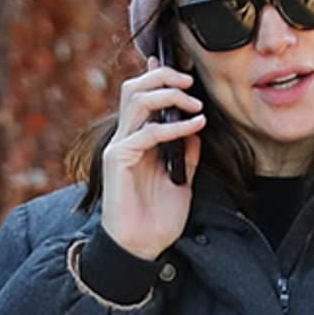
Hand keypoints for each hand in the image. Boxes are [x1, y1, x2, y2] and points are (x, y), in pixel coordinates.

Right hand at [100, 56, 204, 259]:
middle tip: (190, 81)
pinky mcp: (118, 160)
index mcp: (138, 140)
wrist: (143, 247)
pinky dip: (173, 127)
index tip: (178, 67)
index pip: (141, 96)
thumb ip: (186, 154)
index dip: (156, 76)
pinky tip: (193, 127)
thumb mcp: (182, 180)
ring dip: (168, 95)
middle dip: (162, 77)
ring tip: (194, 104)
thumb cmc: (159, 217)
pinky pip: (146, 133)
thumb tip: (195, 128)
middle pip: (134, 88)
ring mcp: (119, 148)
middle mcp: (125, 138)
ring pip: (136, 101)